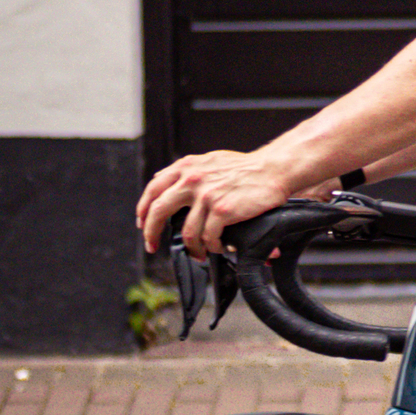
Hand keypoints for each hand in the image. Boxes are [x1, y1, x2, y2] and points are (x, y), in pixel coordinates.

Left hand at [137, 148, 297, 257]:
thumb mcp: (210, 161)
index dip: (143, 209)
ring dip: (192, 248)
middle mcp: (192, 179)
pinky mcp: (222, 210)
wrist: (273, 169)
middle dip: (151, 233)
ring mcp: (206, 195)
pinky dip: (212, 246)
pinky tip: (218, 246)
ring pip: (187, 232)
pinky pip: (209, 237)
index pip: (153, 189)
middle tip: (152, 245)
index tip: (143, 223)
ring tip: (199, 253)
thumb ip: (189, 172)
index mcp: (187, 167)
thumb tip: (167, 184)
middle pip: (158, 211)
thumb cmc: (247, 168)